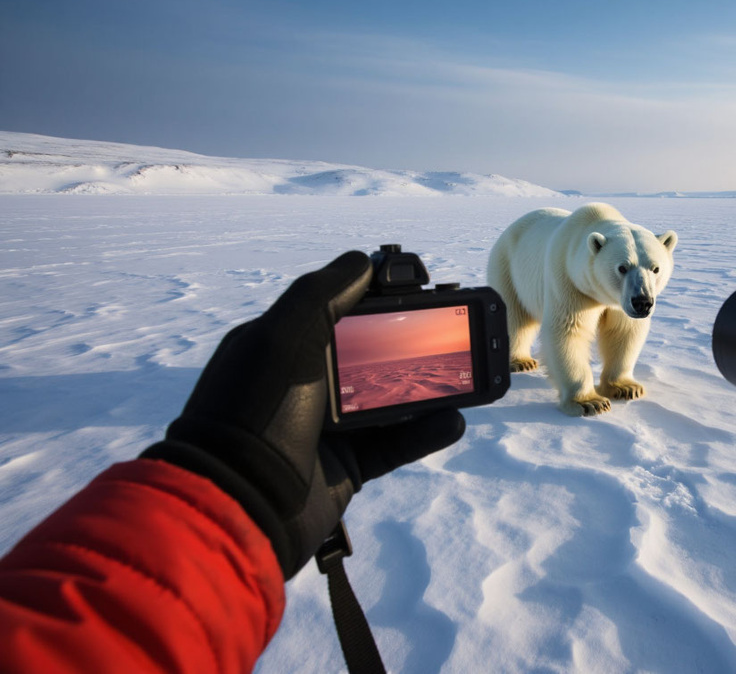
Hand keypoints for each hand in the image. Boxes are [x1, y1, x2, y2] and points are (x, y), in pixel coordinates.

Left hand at [142, 252, 464, 577]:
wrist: (239, 504)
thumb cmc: (255, 412)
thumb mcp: (282, 338)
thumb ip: (322, 294)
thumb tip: (365, 261)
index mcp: (284, 344)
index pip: (341, 308)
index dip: (382, 295)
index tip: (424, 287)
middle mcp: (306, 382)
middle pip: (373, 352)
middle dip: (413, 341)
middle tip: (456, 331)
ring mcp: (328, 427)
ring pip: (391, 399)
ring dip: (427, 388)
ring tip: (465, 376)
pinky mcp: (347, 466)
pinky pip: (396, 444)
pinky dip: (425, 433)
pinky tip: (453, 420)